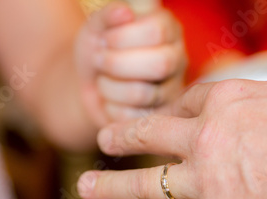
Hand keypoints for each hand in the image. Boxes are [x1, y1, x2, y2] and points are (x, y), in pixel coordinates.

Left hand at [76, 1, 186, 126]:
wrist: (89, 83)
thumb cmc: (98, 48)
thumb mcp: (96, 27)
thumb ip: (108, 15)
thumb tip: (125, 12)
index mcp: (168, 30)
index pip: (158, 31)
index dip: (123, 37)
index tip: (104, 39)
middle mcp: (176, 59)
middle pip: (160, 64)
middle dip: (117, 63)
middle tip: (98, 60)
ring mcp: (171, 91)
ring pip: (143, 93)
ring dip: (109, 86)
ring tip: (102, 80)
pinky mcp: (156, 119)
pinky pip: (133, 118)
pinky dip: (110, 108)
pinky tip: (108, 100)